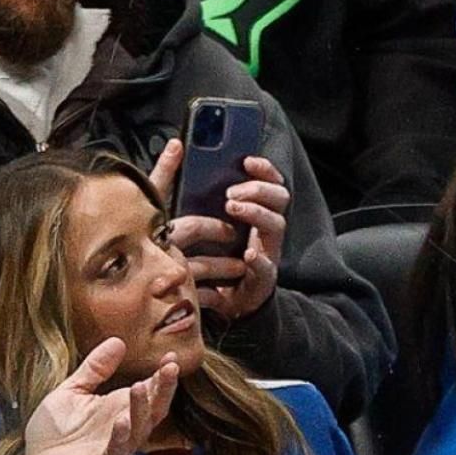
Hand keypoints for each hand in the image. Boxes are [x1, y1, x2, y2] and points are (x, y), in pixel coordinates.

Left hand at [21, 338, 177, 454]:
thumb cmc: (52, 432)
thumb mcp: (73, 390)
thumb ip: (95, 368)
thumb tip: (117, 340)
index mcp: (121, 407)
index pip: (152, 388)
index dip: (163, 373)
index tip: (170, 355)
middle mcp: (125, 427)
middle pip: (155, 408)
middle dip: (165, 388)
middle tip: (171, 366)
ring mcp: (115, 446)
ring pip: (139, 429)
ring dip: (143, 408)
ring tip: (140, 386)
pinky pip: (116, 452)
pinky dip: (121, 437)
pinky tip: (122, 421)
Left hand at [157, 150, 287, 321]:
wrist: (227, 305)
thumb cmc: (214, 262)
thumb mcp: (203, 226)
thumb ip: (196, 196)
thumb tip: (175, 149)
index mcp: (256, 215)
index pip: (270, 183)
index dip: (264, 170)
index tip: (246, 160)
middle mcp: (267, 231)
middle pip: (279, 198)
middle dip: (258, 190)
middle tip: (231, 192)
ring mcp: (268, 253)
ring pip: (276, 225)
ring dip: (256, 213)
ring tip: (234, 207)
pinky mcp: (263, 280)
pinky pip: (266, 268)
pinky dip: (258, 260)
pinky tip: (248, 254)